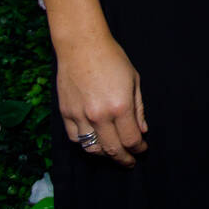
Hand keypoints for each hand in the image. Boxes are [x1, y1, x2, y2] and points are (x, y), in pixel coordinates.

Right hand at [57, 33, 147, 164]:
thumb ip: (138, 108)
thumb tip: (142, 130)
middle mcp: (99, 115)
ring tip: (112, 153)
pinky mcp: (66, 114)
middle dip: (123, 159)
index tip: (142, 150)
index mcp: (120, 107)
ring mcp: (80, 116)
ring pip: (91, 149)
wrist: (82, 46)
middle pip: (112, 149)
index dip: (138, 149)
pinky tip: (94, 142)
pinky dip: (85, 144)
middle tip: (129, 162)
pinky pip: (75, 138)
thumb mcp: (134, 81)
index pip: (131, 140)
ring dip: (104, 155)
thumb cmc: (112, 59)